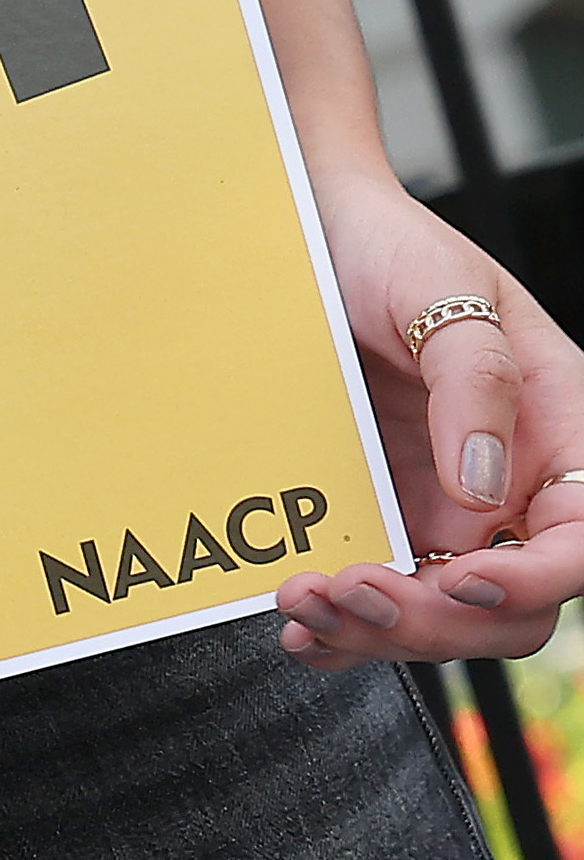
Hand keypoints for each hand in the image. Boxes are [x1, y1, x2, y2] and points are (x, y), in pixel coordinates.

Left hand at [274, 167, 583, 666]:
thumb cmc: (396, 249)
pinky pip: (377, 596)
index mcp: (559, 440)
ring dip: (376, 630)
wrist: (309, 228)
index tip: (464, 581)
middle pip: (507, 606)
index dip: (536, 580)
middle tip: (350, 589)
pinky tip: (304, 630)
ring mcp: (442, 512)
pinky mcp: (377, 515)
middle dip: (434, 619)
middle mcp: (510, 492)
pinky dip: (344, 629)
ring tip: (306, 605)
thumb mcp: (447, 293)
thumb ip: (478, 383)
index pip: (580, 543)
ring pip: (438, 616)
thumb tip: (484, 489)